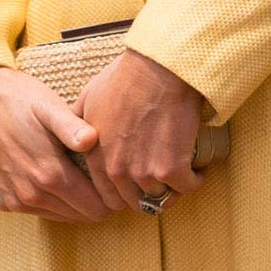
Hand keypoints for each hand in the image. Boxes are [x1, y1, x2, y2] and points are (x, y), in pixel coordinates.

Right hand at [0, 65, 107, 223]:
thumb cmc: (17, 98)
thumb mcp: (48, 105)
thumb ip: (72, 127)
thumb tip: (93, 141)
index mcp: (50, 174)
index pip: (96, 207)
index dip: (110, 196)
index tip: (115, 180)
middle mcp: (32, 194)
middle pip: (81, 216)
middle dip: (96, 201)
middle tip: (102, 178)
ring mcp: (15, 200)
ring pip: (61, 216)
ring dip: (74, 202)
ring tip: (81, 177)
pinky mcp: (2, 201)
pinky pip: (38, 211)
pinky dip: (50, 200)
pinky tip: (54, 177)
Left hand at [75, 50, 207, 213]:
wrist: (157, 68)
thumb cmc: (125, 77)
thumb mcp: (88, 98)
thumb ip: (76, 124)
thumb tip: (73, 134)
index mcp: (95, 157)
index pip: (107, 197)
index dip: (125, 192)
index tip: (138, 183)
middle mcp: (116, 170)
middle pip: (134, 203)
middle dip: (147, 194)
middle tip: (161, 181)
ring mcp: (144, 172)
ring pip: (161, 199)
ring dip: (172, 189)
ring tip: (181, 176)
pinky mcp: (172, 169)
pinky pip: (186, 188)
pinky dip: (194, 181)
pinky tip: (197, 172)